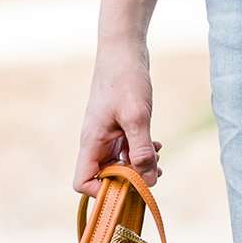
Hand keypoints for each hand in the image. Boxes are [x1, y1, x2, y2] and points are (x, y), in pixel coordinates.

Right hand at [73, 43, 163, 196]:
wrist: (123, 50)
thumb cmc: (126, 79)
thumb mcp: (137, 116)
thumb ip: (141, 150)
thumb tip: (148, 180)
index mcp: (92, 142)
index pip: (82, 182)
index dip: (102, 192)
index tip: (129, 188)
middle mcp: (95, 142)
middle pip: (103, 177)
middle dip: (128, 181)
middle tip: (152, 175)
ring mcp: (106, 135)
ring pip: (118, 165)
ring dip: (138, 168)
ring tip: (159, 163)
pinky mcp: (117, 127)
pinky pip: (126, 151)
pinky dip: (141, 154)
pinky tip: (157, 146)